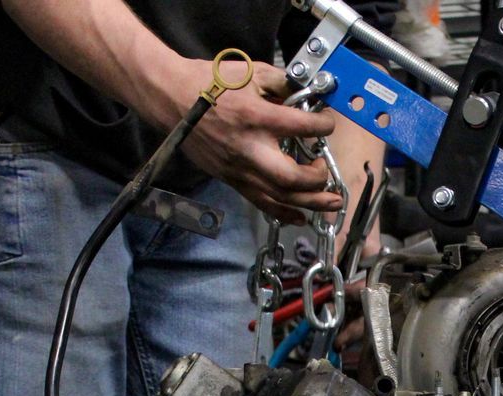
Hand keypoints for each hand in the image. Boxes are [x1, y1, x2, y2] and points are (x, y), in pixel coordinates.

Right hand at [155, 59, 344, 223]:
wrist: (173, 99)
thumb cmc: (210, 83)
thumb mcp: (252, 72)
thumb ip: (283, 85)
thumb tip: (307, 97)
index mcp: (255, 117)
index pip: (301, 128)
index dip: (322, 126)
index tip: (327, 124)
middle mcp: (248, 148)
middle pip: (291, 178)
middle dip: (317, 180)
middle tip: (326, 170)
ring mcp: (238, 168)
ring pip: (279, 197)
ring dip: (310, 203)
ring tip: (330, 202)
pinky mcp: (231, 179)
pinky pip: (261, 203)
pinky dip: (283, 213)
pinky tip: (300, 216)